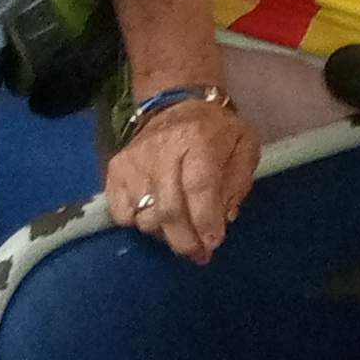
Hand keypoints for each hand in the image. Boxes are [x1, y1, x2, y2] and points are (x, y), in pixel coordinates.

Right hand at [104, 91, 257, 260]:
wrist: (178, 104)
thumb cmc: (216, 131)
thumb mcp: (244, 147)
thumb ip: (238, 183)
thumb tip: (224, 219)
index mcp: (200, 142)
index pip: (199, 188)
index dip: (206, 220)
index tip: (214, 242)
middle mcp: (163, 152)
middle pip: (170, 209)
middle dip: (186, 240)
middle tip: (199, 255)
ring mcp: (135, 162)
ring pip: (145, 216)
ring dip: (165, 234)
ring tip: (181, 234)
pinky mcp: (115, 169)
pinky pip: (121, 212)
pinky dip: (138, 222)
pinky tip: (156, 217)